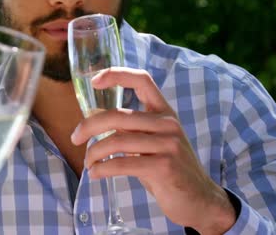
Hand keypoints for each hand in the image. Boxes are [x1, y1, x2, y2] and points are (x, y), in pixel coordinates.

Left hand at [70, 67, 235, 234]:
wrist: (200, 200)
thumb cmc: (170, 171)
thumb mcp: (154, 143)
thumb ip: (132, 130)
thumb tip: (96, 121)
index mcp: (165, 113)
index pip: (142, 80)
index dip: (116, 74)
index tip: (93, 81)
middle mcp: (168, 124)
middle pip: (117, 115)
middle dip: (89, 126)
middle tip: (75, 138)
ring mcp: (168, 144)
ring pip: (116, 140)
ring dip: (93, 153)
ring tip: (88, 164)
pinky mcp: (164, 166)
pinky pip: (122, 163)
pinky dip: (102, 169)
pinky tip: (96, 174)